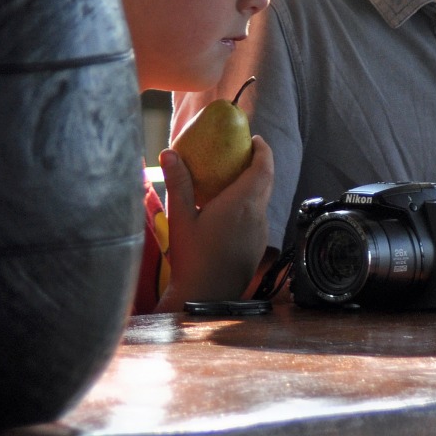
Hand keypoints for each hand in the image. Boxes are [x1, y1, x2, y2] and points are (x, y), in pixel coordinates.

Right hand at [153, 135, 275, 311]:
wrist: (206, 296)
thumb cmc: (192, 258)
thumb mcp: (181, 218)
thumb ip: (178, 183)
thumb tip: (169, 153)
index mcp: (242, 203)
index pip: (263, 167)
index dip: (262, 150)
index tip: (253, 139)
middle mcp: (257, 215)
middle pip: (266, 180)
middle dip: (259, 163)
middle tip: (241, 153)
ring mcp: (261, 231)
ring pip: (263, 200)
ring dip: (254, 185)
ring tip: (231, 179)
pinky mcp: (257, 245)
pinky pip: (258, 217)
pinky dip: (249, 205)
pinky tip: (228, 210)